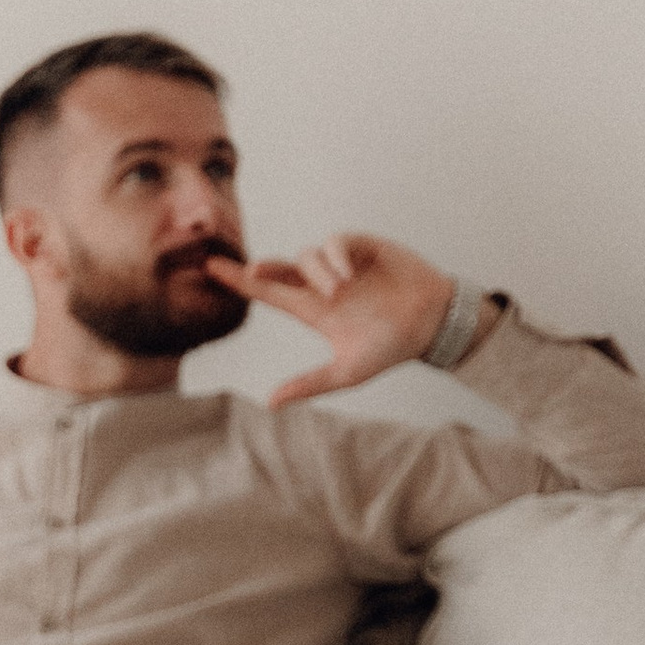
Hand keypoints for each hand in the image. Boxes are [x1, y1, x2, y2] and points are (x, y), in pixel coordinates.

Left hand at [201, 234, 471, 403]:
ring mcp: (342, 264)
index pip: (269, 293)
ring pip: (309, 256)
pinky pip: (337, 241)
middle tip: (251, 271)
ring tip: (338, 292)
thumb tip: (270, 403)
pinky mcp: (364, 247)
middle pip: (281, 268)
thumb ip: (309, 384)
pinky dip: (337, 254)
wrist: (433, 324)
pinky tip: (347, 273)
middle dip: (262, 268)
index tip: (211, 268)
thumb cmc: (391, 348)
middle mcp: (323, 284)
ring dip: (317, 272)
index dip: (241, 281)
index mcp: (314, 310)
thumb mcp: (348, 372)